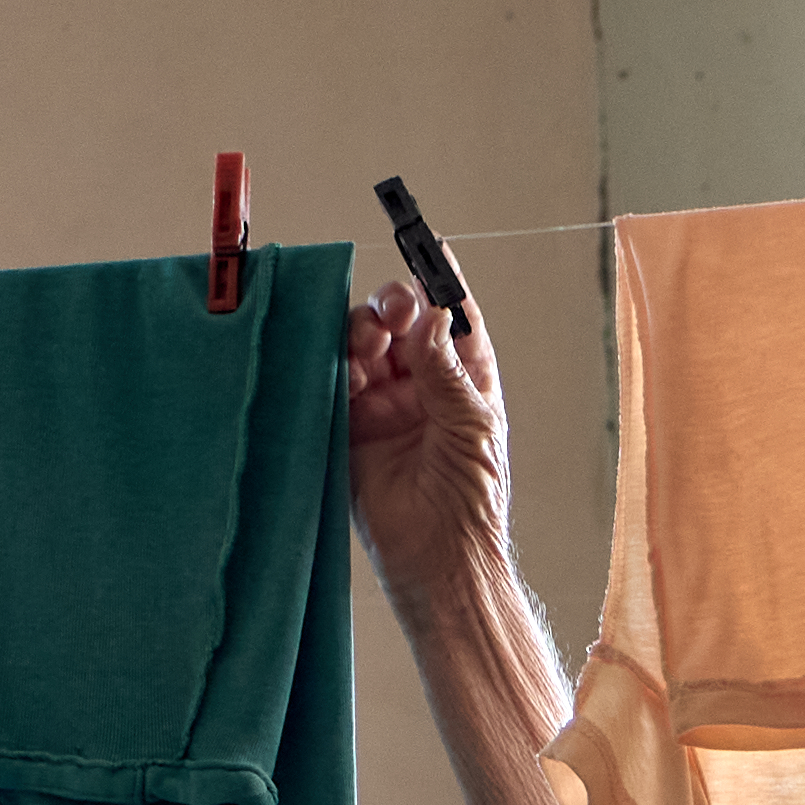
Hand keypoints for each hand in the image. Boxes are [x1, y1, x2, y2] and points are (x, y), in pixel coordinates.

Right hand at [344, 280, 508, 600]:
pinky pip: (332, 381)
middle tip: (392, 313)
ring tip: (368, 347)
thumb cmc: (471, 500)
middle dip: (392, 305)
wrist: (439, 559)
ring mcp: (382, 402)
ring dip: (361, 332)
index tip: (428, 245)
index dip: (438, 280)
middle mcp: (421, 382)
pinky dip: (333, 366)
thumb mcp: (470, 423)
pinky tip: (345, 370)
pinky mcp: (348, 426)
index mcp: (464, 376)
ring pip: (362, 343)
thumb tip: (432, 313)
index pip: (450, 314)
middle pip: (398, 320)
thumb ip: (445, 367)